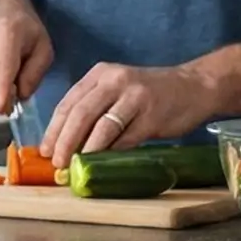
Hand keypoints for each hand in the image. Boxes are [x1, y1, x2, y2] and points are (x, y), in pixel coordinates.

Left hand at [41, 62, 220, 163]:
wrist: (196, 87)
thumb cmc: (150, 94)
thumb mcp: (116, 91)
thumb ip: (93, 109)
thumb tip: (65, 144)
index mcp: (100, 74)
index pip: (68, 103)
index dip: (54, 129)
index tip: (45, 150)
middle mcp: (115, 80)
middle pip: (80, 114)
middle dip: (65, 142)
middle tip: (57, 163)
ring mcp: (135, 96)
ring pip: (102, 127)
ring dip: (86, 151)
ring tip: (75, 166)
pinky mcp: (152, 114)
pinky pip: (126, 138)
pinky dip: (112, 153)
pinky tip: (103, 164)